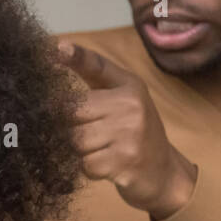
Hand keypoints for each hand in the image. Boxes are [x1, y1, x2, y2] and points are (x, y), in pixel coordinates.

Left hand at [56, 40, 198, 219]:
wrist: (164, 172)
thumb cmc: (134, 132)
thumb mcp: (121, 99)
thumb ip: (92, 78)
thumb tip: (57, 51)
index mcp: (129, 87)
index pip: (97, 67)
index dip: (76, 57)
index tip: (57, 47)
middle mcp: (131, 106)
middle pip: (73, 112)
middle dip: (71, 126)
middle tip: (92, 133)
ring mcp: (129, 134)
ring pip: (76, 140)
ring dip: (81, 150)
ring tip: (102, 149)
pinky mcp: (124, 162)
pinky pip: (86, 164)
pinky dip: (90, 168)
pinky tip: (106, 164)